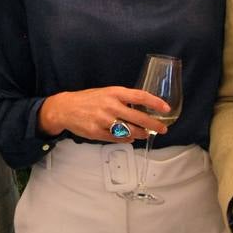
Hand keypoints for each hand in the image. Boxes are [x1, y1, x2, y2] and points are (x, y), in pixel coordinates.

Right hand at [38, 86, 170, 142]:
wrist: (66, 108)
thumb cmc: (89, 99)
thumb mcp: (107, 92)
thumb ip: (123, 99)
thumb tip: (143, 108)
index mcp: (114, 92)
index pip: (139, 96)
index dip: (155, 103)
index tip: (166, 108)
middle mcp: (110, 106)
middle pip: (138, 118)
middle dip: (153, 125)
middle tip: (163, 129)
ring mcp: (103, 120)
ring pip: (129, 131)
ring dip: (140, 134)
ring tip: (145, 134)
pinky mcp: (97, 132)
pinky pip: (117, 138)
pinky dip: (126, 139)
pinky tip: (130, 138)